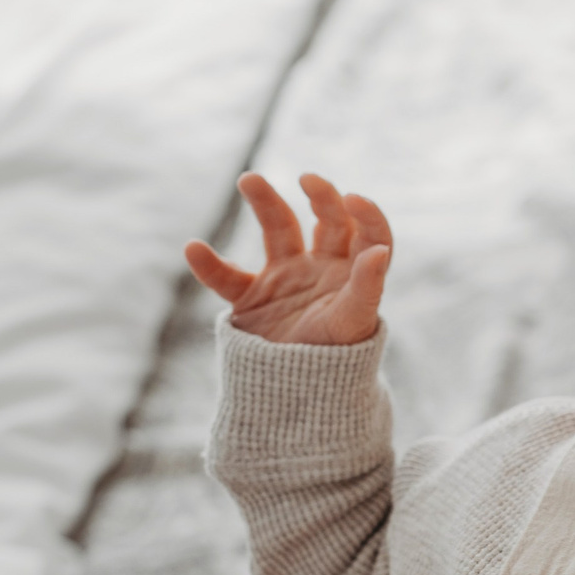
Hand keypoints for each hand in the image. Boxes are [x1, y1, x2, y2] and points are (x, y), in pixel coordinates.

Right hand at [185, 173, 392, 345]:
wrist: (299, 397)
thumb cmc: (337, 359)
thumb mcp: (355, 321)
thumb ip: (367, 286)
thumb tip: (380, 250)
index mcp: (354, 274)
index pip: (369, 233)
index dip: (366, 213)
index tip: (352, 197)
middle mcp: (323, 268)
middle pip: (325, 221)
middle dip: (320, 196)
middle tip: (308, 178)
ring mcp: (287, 280)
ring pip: (277, 232)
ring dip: (266, 204)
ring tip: (249, 179)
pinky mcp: (253, 299)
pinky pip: (228, 278)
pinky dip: (209, 265)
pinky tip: (194, 248)